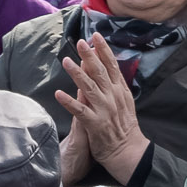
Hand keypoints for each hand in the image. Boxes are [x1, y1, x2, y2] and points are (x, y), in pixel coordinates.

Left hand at [57, 34, 145, 181]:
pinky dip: (69, 102)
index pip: (112, 66)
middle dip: (90, 56)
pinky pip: (79, 111)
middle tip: (80, 42)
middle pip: (100, 72)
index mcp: (119, 91)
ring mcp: (104, 110)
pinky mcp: (94, 123)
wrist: (128, 151)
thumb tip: (106, 65)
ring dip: (77, 74)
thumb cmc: (124, 126)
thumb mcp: (124, 101)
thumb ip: (114, 83)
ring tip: (66, 61)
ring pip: (89, 88)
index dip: (104, 50)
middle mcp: (112, 97)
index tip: (96, 35)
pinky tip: (58, 93)